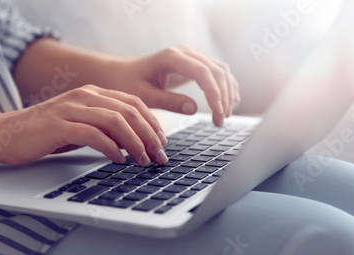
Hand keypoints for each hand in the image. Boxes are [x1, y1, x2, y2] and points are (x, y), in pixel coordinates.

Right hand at [0, 85, 167, 166]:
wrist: (4, 134)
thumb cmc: (44, 132)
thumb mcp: (79, 124)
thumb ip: (104, 127)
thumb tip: (132, 142)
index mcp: (92, 93)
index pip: (133, 102)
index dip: (152, 122)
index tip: (162, 141)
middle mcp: (84, 96)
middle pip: (129, 112)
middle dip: (149, 135)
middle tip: (159, 155)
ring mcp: (71, 108)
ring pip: (115, 121)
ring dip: (134, 143)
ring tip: (143, 160)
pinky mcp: (59, 125)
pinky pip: (93, 134)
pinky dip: (110, 148)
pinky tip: (118, 160)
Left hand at [109, 45, 239, 125]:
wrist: (124, 73)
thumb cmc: (130, 84)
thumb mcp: (144, 96)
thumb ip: (168, 101)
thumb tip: (194, 109)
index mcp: (171, 57)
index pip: (202, 72)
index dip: (214, 93)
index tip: (217, 113)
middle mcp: (185, 52)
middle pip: (216, 71)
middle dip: (222, 97)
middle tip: (221, 121)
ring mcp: (192, 55)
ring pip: (221, 70)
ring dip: (227, 92)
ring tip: (225, 116)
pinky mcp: (195, 63)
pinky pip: (218, 71)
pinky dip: (226, 86)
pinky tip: (229, 102)